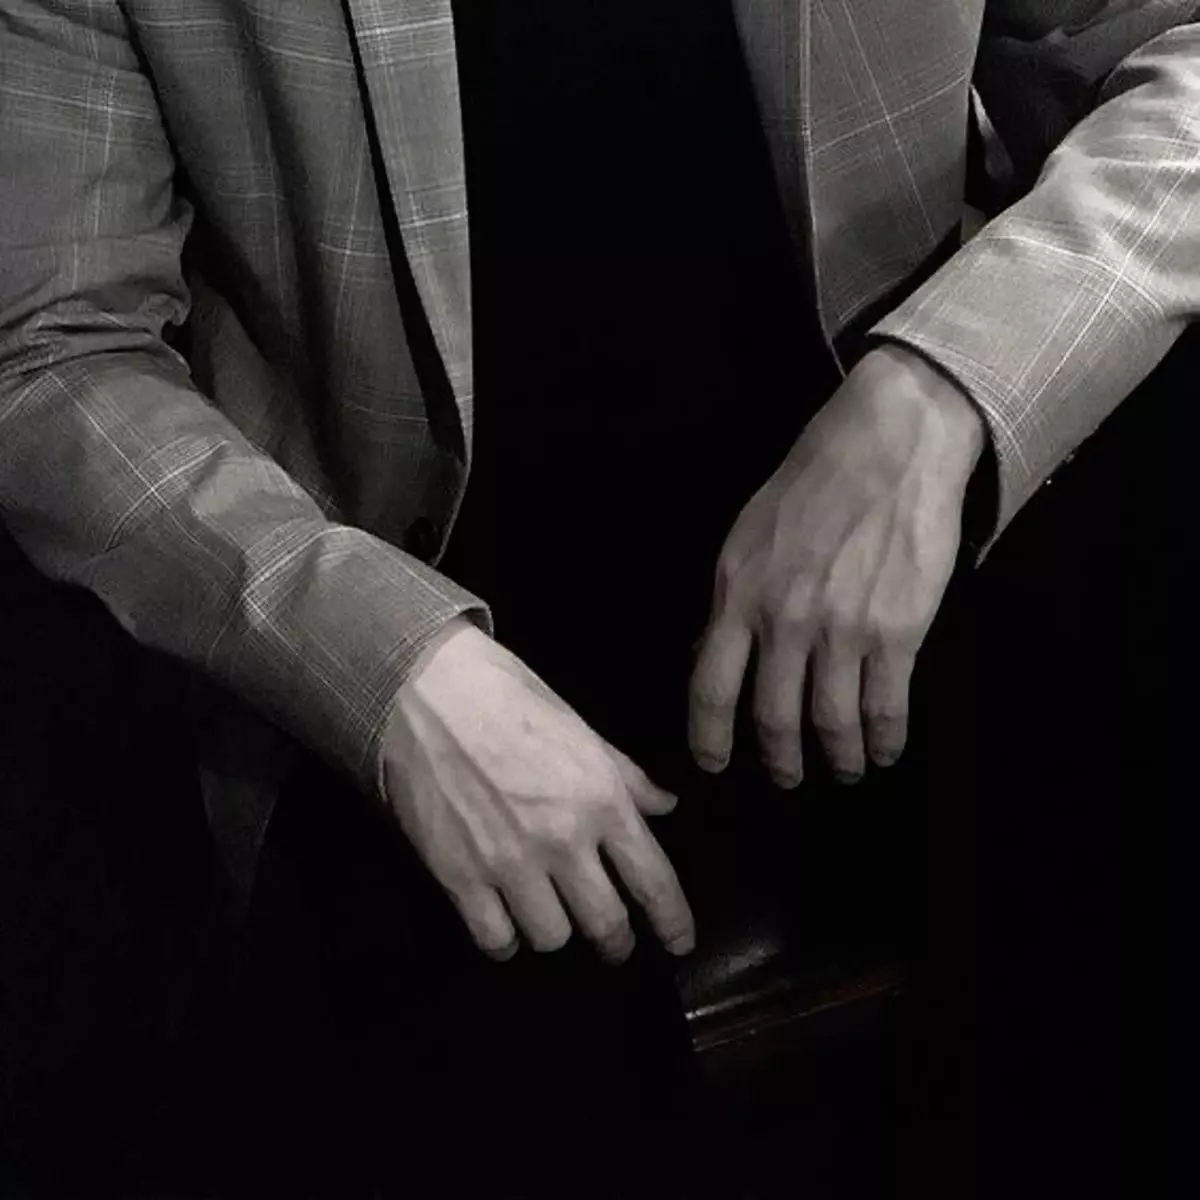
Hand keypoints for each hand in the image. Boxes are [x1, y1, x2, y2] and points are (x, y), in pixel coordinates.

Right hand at [382, 618, 695, 962]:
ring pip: (552, 938)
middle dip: (617, 943)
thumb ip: (627, 777)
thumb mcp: (581, 729)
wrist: (426, 690)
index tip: (680, 943)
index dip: (673, 922)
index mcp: (602, 801)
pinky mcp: (459, 876)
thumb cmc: (509, 696)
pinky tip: (504, 923)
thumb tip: (666, 806)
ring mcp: (509, 864)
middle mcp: (563, 842)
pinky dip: (504, 940)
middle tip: (615, 944)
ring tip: (550, 915)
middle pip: (606, 924)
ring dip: (557, 931)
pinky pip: (495, 939)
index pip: (654, 881)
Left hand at [689, 344, 985, 785]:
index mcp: (737, 595)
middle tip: (787, 779)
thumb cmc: (811, 483)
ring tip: (842, 770)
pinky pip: (887, 707)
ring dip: (838, 758)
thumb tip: (714, 659)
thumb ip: (731, 601)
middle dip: (780, 762)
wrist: (890, 445)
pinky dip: (884, 740)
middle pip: (774, 720)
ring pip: (833, 723)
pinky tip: (884, 751)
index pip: (709, 688)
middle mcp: (785, 622)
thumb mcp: (745, 537)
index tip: (713, 765)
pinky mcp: (898, 632)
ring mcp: (843, 631)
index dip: (708, 739)